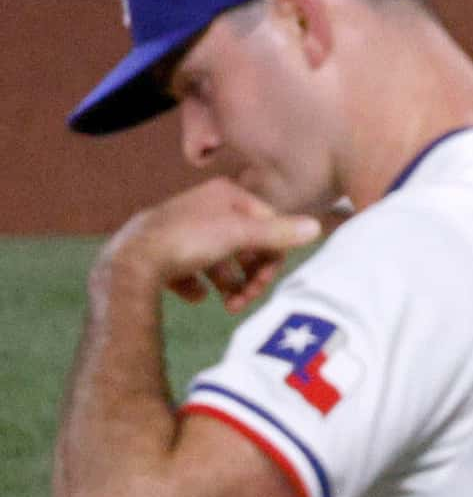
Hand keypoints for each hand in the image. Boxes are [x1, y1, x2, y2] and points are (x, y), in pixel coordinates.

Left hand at [101, 179, 325, 314]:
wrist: (130, 261)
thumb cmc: (187, 241)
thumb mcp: (240, 235)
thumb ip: (279, 233)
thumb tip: (317, 227)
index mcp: (225, 194)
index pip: (269, 224)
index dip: (271, 257)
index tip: (262, 284)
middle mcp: (204, 205)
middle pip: (245, 243)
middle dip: (248, 274)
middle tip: (243, 300)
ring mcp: (182, 228)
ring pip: (220, 258)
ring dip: (227, 283)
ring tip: (224, 302)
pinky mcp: (162, 250)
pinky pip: (190, 269)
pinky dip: (197, 285)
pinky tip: (194, 294)